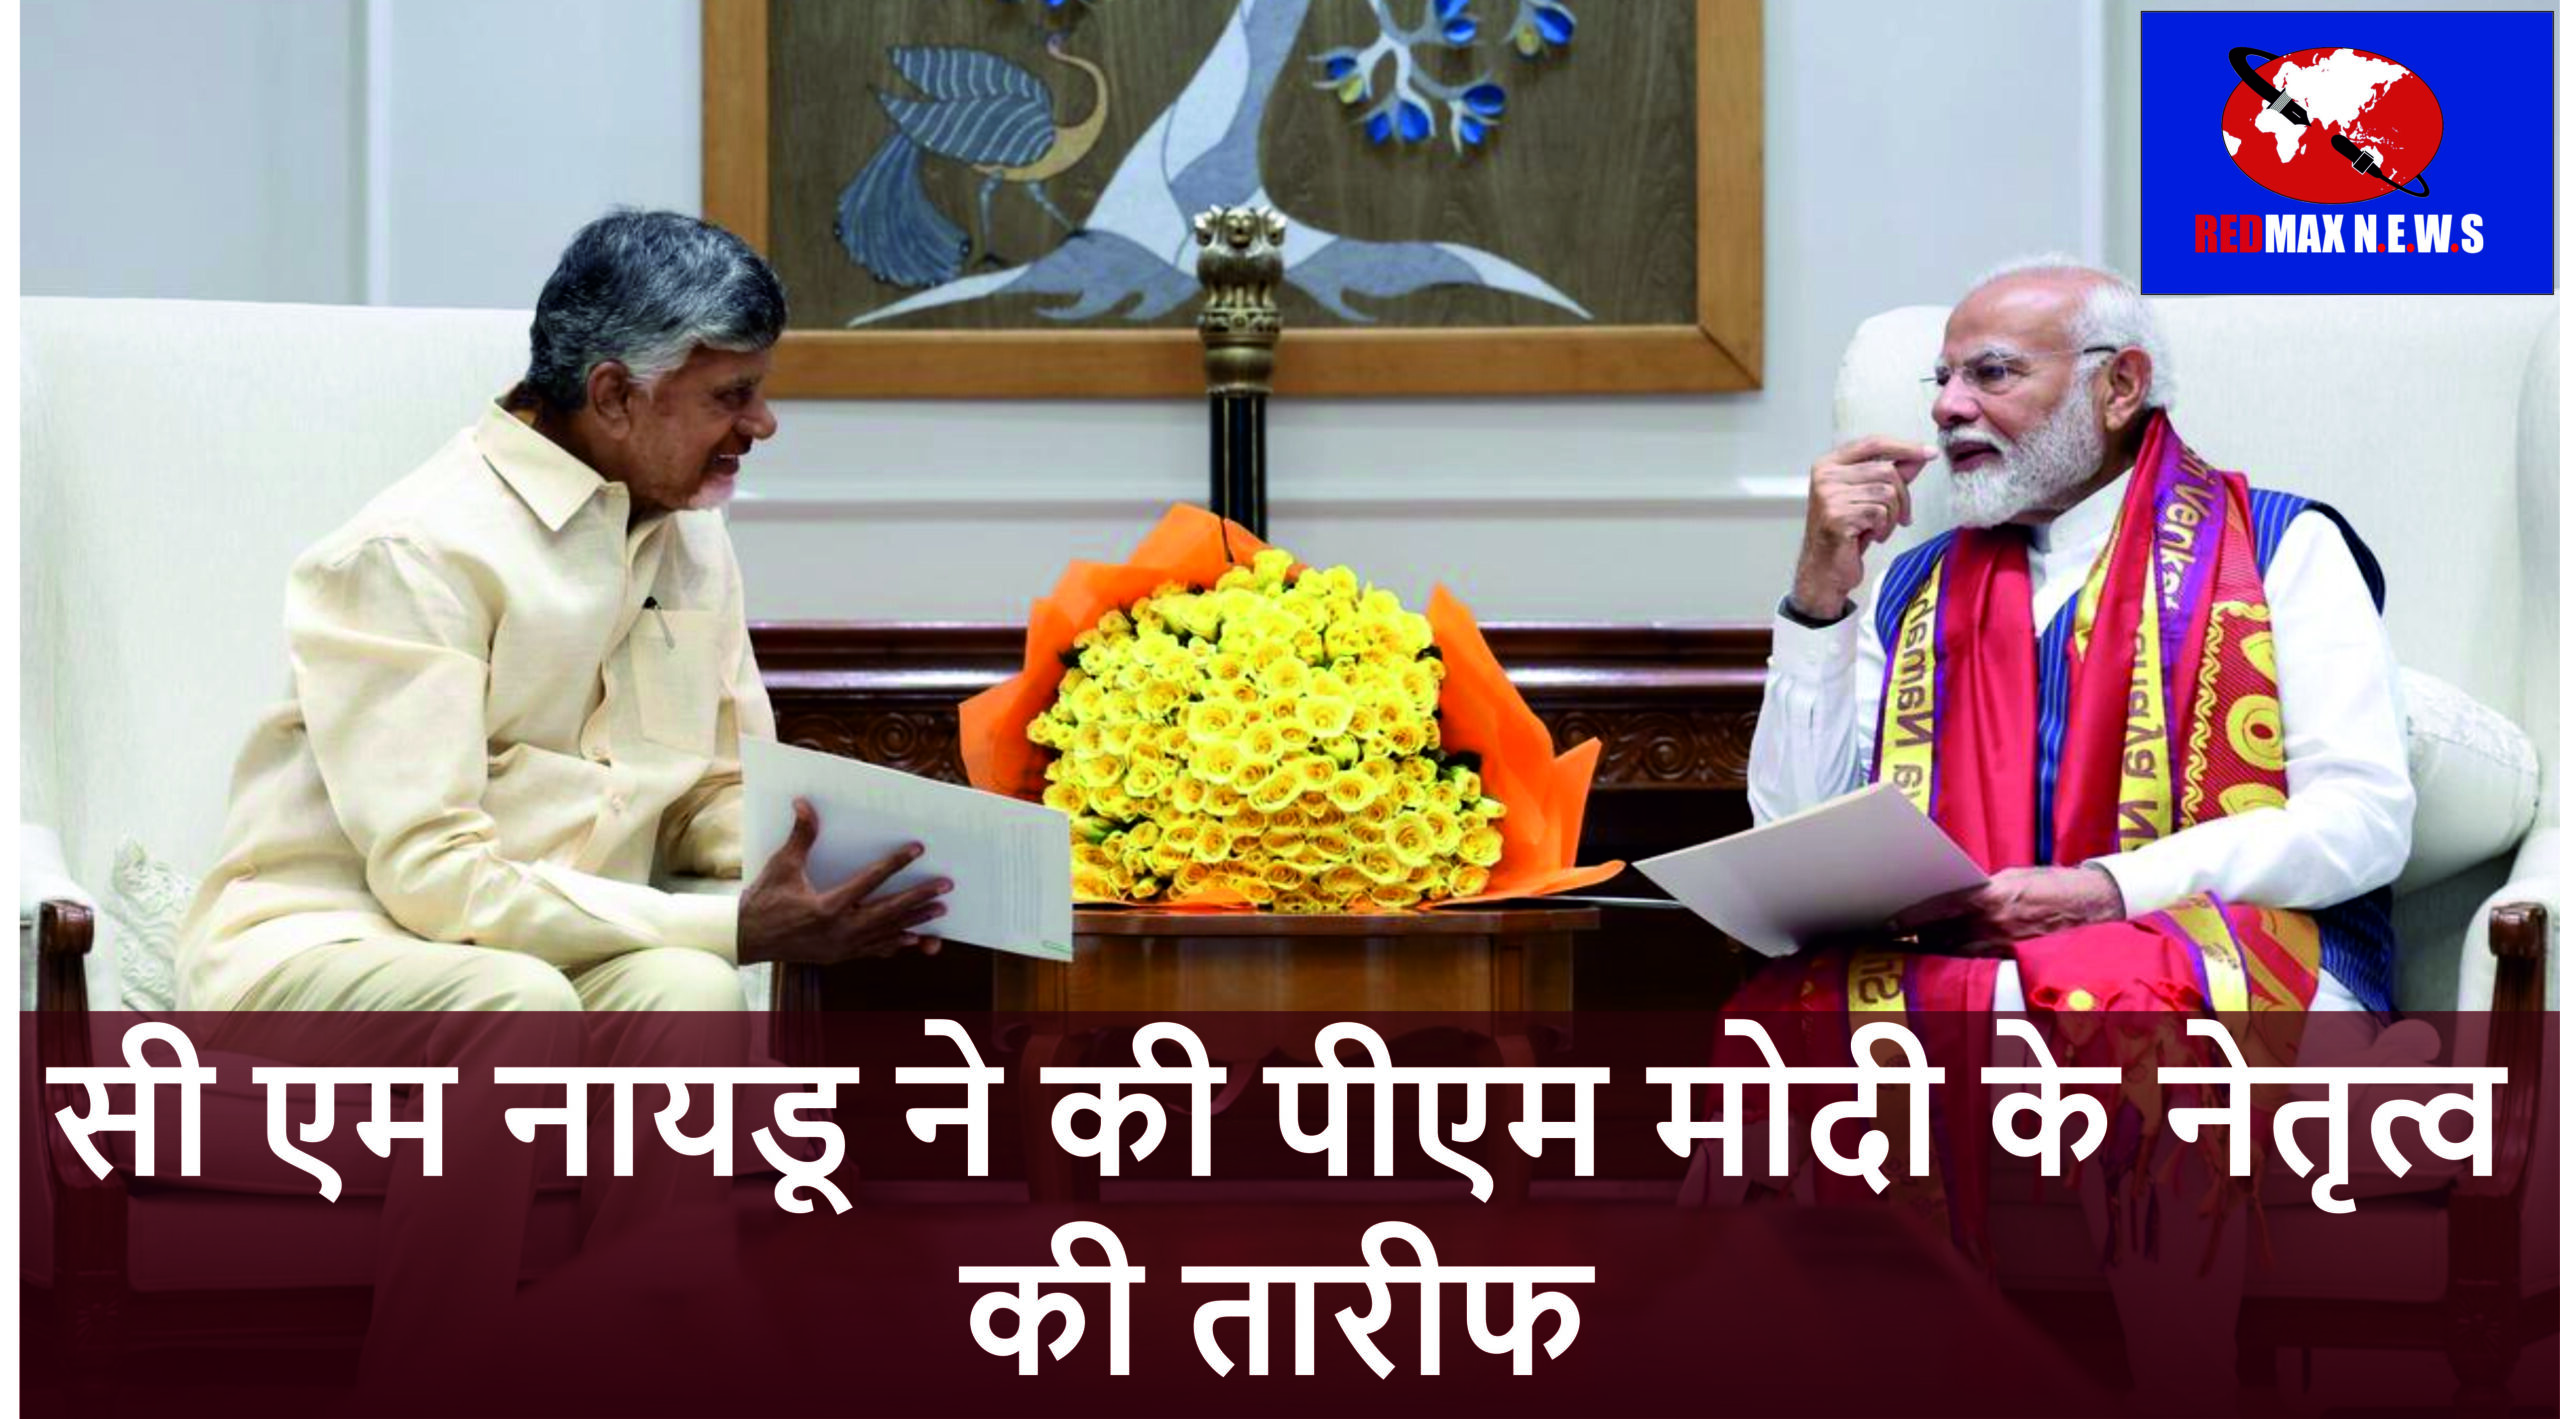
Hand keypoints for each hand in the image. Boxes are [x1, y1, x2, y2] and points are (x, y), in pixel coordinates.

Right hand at [738, 798, 951, 965]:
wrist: (746, 939)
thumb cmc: (763, 900)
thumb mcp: (782, 866)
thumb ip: (800, 837)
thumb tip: (804, 804)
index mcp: (826, 907)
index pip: (869, 881)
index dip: (895, 863)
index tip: (917, 849)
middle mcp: (839, 931)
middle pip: (889, 912)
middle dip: (919, 898)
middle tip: (946, 886)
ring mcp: (841, 947)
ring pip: (887, 934)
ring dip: (915, 922)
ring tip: (940, 911)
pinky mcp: (839, 956)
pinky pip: (875, 950)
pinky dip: (896, 944)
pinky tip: (915, 940)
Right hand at [1789, 435, 1932, 621]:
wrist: (1825, 568)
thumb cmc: (1847, 533)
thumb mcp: (1871, 498)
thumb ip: (1892, 474)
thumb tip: (1920, 455)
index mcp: (1830, 464)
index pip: (1873, 443)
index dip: (1905, 447)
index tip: (1929, 453)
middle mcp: (1825, 475)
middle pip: (1886, 470)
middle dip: (1903, 496)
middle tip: (1902, 516)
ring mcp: (1828, 495)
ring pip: (1886, 492)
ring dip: (1892, 516)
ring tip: (1880, 528)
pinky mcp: (1836, 515)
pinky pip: (1879, 513)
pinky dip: (1884, 528)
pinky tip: (1871, 536)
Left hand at [1892, 866, 2125, 953]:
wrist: (2095, 905)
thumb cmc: (2051, 885)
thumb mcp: (2012, 877)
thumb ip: (1979, 890)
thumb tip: (1949, 898)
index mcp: (1990, 897)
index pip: (1937, 908)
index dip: (1910, 917)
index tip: (1889, 922)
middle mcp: (1994, 925)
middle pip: (1941, 936)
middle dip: (1921, 935)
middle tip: (1900, 934)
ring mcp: (2004, 947)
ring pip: (1956, 955)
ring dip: (1938, 951)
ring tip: (1921, 947)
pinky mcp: (2015, 961)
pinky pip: (1979, 965)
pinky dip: (1963, 961)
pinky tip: (1953, 959)